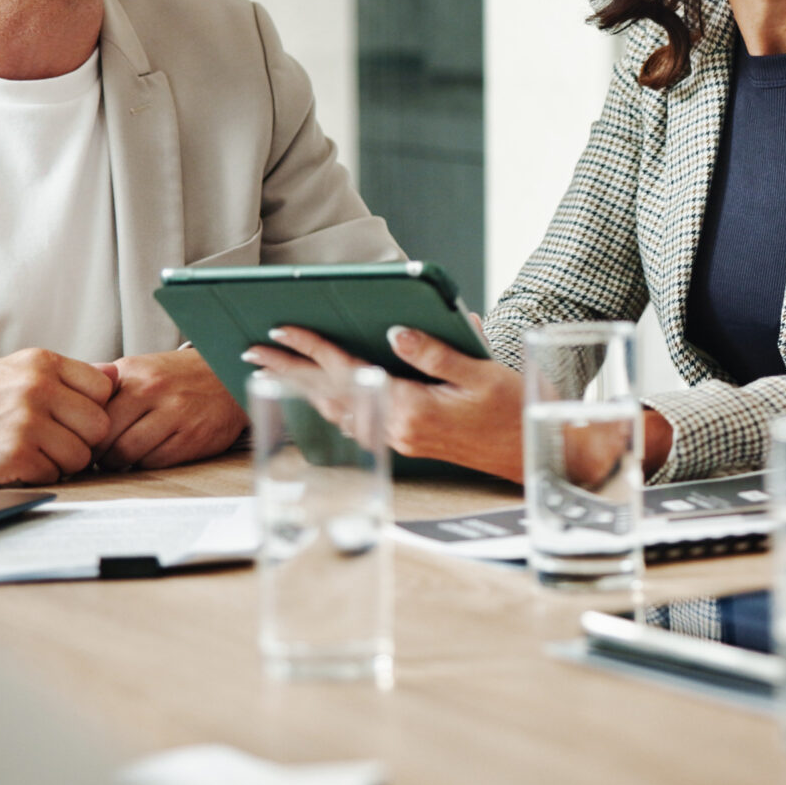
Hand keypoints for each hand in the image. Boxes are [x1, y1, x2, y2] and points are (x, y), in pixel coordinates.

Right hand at [0, 348, 117, 486]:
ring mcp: (26, 420)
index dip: (91, 410)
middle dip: (80, 440)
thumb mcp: (17, 372)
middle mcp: (37, 386)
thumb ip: (68, 375)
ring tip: (30, 451)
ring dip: (61, 462)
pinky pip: (55, 474)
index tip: (69, 419)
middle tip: (51, 442)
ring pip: (82, 455)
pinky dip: (39, 475)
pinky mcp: (15, 455)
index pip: (104, 389)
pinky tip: (14, 464)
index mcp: (41, 362)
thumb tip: (116, 376)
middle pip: (100, 425)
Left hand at [93, 348, 246, 471]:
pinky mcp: (193, 436)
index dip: (81, 433)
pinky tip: (150, 453)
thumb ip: (107, 389)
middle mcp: (152, 390)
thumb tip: (67, 414)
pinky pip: (155, 462)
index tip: (81, 442)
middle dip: (97, 453)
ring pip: (126, 454)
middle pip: (103, 437)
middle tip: (97, 458)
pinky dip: (147, 463)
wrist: (228, 373)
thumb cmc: (178, 376)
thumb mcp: (140, 369)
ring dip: (120, 462)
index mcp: (131, 373)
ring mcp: (175, 413)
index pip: (89, 413)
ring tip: (122, 457)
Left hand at [248, 323, 675, 482]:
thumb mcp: (478, 372)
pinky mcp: (408, 443)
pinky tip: (317, 395)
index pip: (350, 372)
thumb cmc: (514, 410)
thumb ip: (433, 352)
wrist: (535, 454)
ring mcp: (401, 440)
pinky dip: (328, 404)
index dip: (314, 349)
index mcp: (412, 409)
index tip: (282, 329)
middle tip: (250, 351)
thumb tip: (392, 332)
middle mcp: (398, 430)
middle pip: (330, 395)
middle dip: (289, 371)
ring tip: (271, 368)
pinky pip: (354, 422)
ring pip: (338, 411)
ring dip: (303, 388)